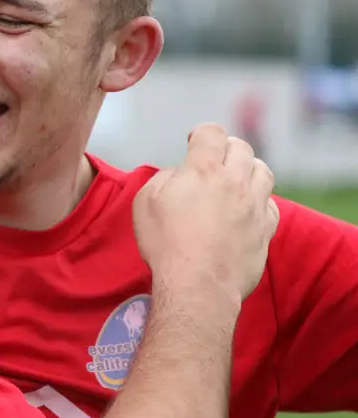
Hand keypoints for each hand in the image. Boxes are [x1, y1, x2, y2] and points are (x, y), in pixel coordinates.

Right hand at [133, 123, 279, 306]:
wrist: (198, 285)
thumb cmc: (165, 243)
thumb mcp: (146, 202)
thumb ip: (164, 178)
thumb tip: (180, 174)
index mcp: (203, 170)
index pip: (212, 133)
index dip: (202, 133)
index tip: (193, 142)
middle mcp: (234, 182)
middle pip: (241, 148)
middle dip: (226, 148)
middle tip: (214, 160)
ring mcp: (254, 206)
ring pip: (263, 171)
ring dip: (248, 169)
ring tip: (235, 180)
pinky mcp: (266, 229)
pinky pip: (270, 204)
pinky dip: (259, 200)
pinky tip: (245, 209)